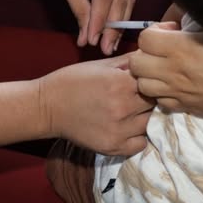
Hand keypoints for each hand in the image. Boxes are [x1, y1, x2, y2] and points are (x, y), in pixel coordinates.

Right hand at [38, 54, 154, 154]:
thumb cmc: (73, 80)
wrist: (47, 106)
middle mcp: (123, 107)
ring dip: (145, 117)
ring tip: (133, 112)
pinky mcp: (113, 146)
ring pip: (150, 123)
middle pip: (155, 103)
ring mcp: (119, 130)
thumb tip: (150, 56)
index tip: (145, 82)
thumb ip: (129, 61)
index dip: (151, 81)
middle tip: (140, 97)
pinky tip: (128, 127)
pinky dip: (138, 136)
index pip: (154, 82)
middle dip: (150, 98)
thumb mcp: (101, 64)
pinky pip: (141, 144)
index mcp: (121, 83)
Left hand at [129, 24, 202, 147]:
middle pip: (135, 62)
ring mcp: (174, 92)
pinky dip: (160, 93)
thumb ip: (201, 26)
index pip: (144, 37)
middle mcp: (171, 71)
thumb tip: (187, 22)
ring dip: (149, 75)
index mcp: (180, 48)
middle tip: (163, 51)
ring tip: (165, 69)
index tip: (172, 32)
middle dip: (145, 53)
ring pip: (141, 84)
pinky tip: (175, 86)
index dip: (154, 31)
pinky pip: (157, 100)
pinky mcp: (181, 108)